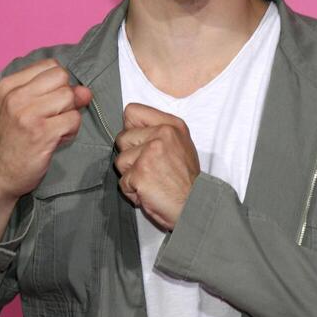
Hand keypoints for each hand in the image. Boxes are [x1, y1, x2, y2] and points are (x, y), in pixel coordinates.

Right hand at [0, 59, 92, 205]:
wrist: (2, 174)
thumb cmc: (16, 139)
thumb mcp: (26, 109)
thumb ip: (55, 93)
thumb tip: (85, 91)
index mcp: (8, 85)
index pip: (51, 66)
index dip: (59, 84)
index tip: (48, 102)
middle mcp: (15, 97)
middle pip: (62, 79)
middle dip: (66, 98)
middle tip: (53, 117)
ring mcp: (27, 114)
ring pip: (70, 97)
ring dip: (70, 115)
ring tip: (55, 129)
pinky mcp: (41, 133)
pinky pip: (74, 119)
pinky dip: (71, 131)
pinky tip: (57, 140)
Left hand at [114, 103, 199, 229]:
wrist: (196, 205)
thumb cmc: (187, 181)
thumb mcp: (181, 145)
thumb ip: (159, 132)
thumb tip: (130, 126)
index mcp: (172, 126)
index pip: (132, 111)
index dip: (131, 129)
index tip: (140, 143)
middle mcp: (162, 135)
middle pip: (122, 138)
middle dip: (131, 156)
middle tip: (151, 168)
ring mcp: (150, 153)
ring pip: (120, 161)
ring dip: (131, 175)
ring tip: (151, 181)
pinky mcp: (140, 173)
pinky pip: (122, 182)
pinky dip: (133, 191)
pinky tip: (149, 192)